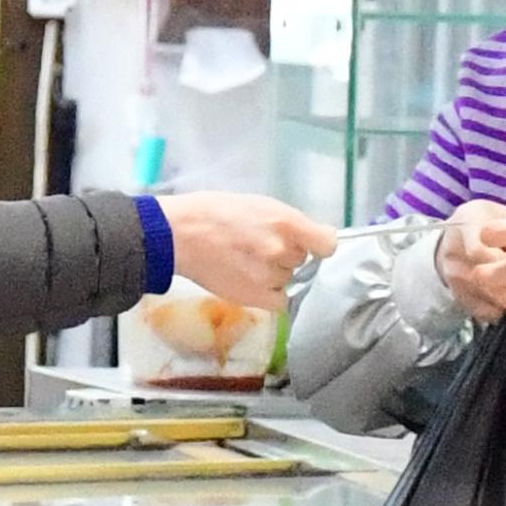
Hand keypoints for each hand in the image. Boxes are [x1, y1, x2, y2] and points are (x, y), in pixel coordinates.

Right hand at [157, 192, 338, 310]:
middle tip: (258, 245)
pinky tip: (251, 280)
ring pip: (287, 279)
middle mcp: (281, 250)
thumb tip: (311, 238)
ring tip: (246, 261)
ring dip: (274, 273)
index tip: (312, 243)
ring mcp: (268, 276)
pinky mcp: (254, 297)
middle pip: (302, 259)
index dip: (319, 243)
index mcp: (285, 222)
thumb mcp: (258, 203)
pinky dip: (269, 294)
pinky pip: (279, 301)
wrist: (178, 234)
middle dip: (286, 253)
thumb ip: (287, 222)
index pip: (327, 243)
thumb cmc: (213, 212)